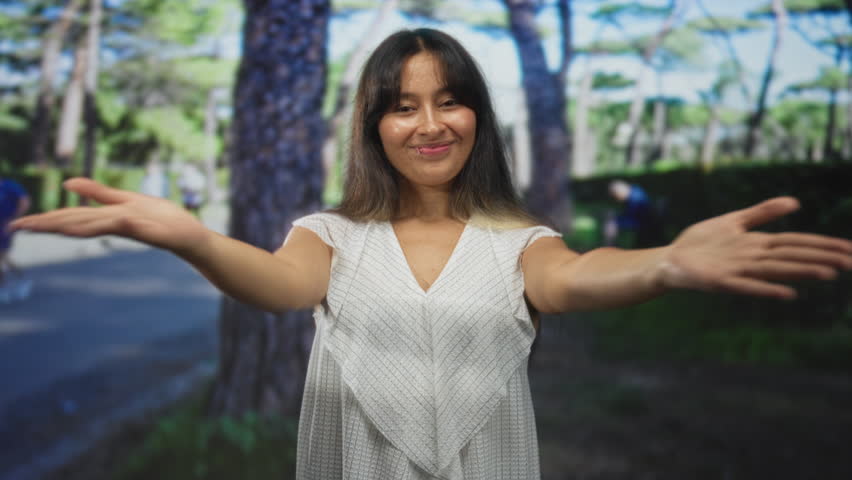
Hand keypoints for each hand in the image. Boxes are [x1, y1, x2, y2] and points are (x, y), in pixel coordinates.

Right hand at [8, 177, 209, 253]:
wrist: (189, 235)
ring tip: (47, 225)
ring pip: (97, 225)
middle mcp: (114, 224)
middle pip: (76, 223)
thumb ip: (98, 193)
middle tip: (18, 228)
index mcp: (106, 217)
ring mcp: (132, 227)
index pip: (69, 217)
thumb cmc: (160, 217)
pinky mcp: (151, 230)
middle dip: (47, 224)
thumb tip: (68, 184)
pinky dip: (123, 221)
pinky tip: (114, 216)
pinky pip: (133, 224)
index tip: (16, 224)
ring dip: (72, 224)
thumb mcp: (126, 199)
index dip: (43, 220)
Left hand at [659, 197, 851, 298]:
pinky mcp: (719, 281)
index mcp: (757, 244)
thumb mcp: (733, 221)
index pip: (796, 242)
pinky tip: (788, 293)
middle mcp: (752, 258)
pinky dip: (766, 288)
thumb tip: (795, 202)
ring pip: (775, 270)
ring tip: (828, 273)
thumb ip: (762, 213)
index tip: (851, 250)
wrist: (669, 259)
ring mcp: (737, 270)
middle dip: (822, 258)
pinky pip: (746, 286)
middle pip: (792, 256)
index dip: (823, 245)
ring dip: (801, 271)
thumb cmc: (701, 243)